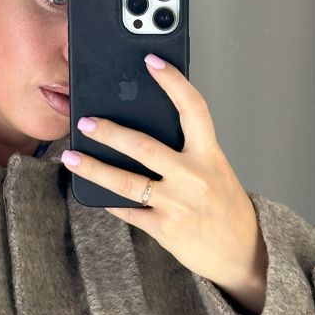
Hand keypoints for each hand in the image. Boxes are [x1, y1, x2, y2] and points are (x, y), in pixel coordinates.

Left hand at [60, 55, 267, 314]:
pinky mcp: (164, 229)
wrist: (242, 253)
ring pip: (126, 182)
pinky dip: (108, 200)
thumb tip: (145, 129)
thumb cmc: (225, 206)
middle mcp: (194, 177)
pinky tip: (91, 190)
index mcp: (210, 155)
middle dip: (110, 132)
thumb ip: (188, 151)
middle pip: (144, 146)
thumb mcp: (215, 170)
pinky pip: (127, 210)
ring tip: (72, 157)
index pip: (193, 108)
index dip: (173, 81)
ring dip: (94, 167)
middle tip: (85, 121)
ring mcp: (177, 204)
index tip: (152, 61)